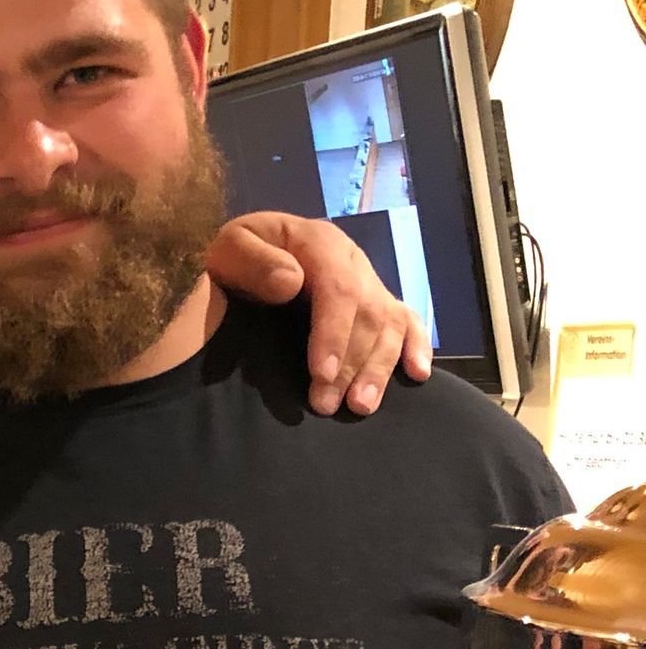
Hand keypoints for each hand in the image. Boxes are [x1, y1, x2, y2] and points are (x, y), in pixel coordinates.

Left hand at [206, 211, 433, 415]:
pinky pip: (407, 320)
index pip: (339, 289)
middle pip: (368, 312)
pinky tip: (417, 375)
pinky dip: (417, 347)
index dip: (334, 333)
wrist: (248, 255)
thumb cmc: (237, 258)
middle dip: (352, 363)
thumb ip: (254, 262)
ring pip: (389, 323)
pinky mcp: (377, 299)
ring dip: (379, 367)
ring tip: (361, 406)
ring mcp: (369, 280)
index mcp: (319, 242)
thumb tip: (291, 282)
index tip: (322, 373)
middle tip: (327, 405)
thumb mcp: (231, 249)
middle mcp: (352, 260)